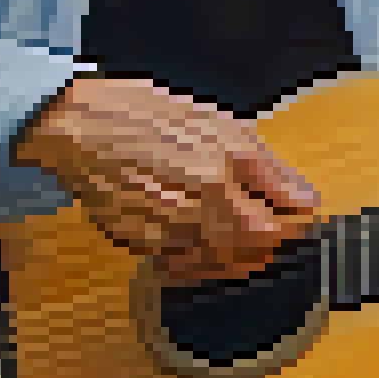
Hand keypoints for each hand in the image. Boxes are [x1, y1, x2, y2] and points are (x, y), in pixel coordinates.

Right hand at [13, 75, 320, 282]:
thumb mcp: (215, 121)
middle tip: (266, 220)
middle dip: (267, 240)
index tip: (297, 216)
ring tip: (228, 223)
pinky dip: (197, 256)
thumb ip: (266, 166)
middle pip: (251, 250)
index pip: (276, 224)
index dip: (293, 224)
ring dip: (234, 251)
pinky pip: (181, 264)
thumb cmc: (139, 114)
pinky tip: (194, 231)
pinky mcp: (139, 244)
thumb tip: (304, 198)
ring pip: (218, 263)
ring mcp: (164, 229)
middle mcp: (193, 205)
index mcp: (218, 169)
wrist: (74, 126)